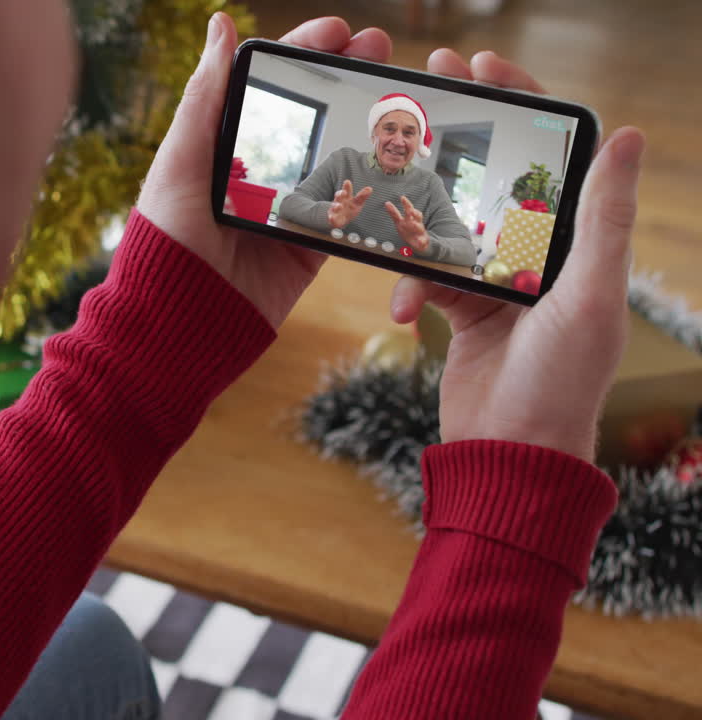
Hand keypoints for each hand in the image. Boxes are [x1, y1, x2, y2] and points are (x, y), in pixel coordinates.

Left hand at [136, 14, 391, 327]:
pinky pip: (348, 211)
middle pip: (312, 112)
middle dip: (347, 75)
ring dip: (369, 122)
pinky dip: (374, 186)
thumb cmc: (167, 240)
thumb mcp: (181, 162)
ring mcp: (287, 208)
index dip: (304, 51)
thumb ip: (205, 97)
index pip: (269, 85)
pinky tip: (400, 159)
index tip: (338, 30)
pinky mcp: (309, 247)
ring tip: (399, 94)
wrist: (180, 323)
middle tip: (379, 48)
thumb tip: (219, 23)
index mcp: (224, 145)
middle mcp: (258, 172)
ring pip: (338, 154)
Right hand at [328, 180, 373, 228]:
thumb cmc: (349, 209)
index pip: (346, 190)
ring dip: (336, 206)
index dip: (347, 187)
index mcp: (346, 197)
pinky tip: (331, 218)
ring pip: (334, 207)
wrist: (340, 220)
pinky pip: (331, 219)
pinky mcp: (333, 219)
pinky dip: (331, 218)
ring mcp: (335, 210)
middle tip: (344, 193)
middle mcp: (339, 201)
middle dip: (340, 194)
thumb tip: (370, 188)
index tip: (347, 182)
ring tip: (340, 206)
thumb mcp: (357, 202)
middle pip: (338, 196)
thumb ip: (362, 196)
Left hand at [383, 196, 428, 251]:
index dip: (405, 204)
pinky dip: (421, 241)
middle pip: (415, 216)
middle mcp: (415, 223)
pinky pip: (422, 241)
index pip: (407, 209)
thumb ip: (394, 213)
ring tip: (414, 225)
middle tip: (410, 211)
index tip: (402, 197)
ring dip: (417, 226)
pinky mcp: (423, 240)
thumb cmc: (408, 229)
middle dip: (413, 213)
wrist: (420, 242)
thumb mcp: (399, 221)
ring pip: (419, 227)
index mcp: (409, 219)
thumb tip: (386, 203)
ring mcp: (420, 231)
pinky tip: (420, 242)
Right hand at [390, 49, 644, 461]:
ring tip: (390, 210)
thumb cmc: (560, 382)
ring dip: (419, 222)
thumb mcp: (588, 295)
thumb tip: (630, 134)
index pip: (552, 153)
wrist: (509, 455)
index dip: (520, 102)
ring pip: (449, 222)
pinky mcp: (462, 308)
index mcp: (578, 240)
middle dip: (457, 136)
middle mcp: (539, 252)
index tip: (480, 65)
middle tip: (422, 95)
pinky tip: (405, 312)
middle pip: (494, 173)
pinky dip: (411, 286)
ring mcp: (497, 280)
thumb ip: (602, 217)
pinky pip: (426, 273)